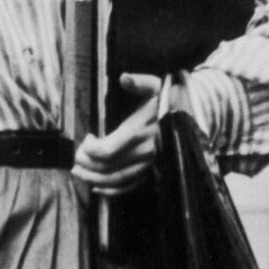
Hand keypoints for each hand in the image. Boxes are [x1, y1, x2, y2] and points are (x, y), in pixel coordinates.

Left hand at [72, 74, 163, 197]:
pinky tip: (97, 187)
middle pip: (107, 167)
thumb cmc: (168, 99)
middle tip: (76, 156)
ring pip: (116, 179)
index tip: (87, 138)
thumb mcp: (155, 86)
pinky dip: (112, 190)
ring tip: (78, 172)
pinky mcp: (152, 171)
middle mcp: (145, 151)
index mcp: (140, 131)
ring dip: (94, 178)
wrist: (193, 116)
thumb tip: (124, 78)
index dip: (90, 149)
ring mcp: (149, 164)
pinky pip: (130, 186)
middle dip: (87, 163)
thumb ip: (139, 82)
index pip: (108, 150)